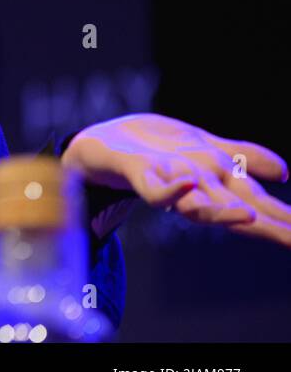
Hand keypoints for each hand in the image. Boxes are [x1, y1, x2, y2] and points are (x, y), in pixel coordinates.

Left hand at [61, 112, 290, 246]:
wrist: (99, 143)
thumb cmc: (155, 149)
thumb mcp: (208, 147)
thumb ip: (244, 159)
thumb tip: (285, 172)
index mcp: (217, 185)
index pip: (261, 205)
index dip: (287, 222)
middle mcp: (198, 190)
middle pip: (239, 211)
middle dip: (270, 228)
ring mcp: (169, 184)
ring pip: (199, 206)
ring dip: (222, 214)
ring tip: (251, 218)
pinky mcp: (140, 175)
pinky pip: (155, 189)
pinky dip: (170, 190)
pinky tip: (188, 185)